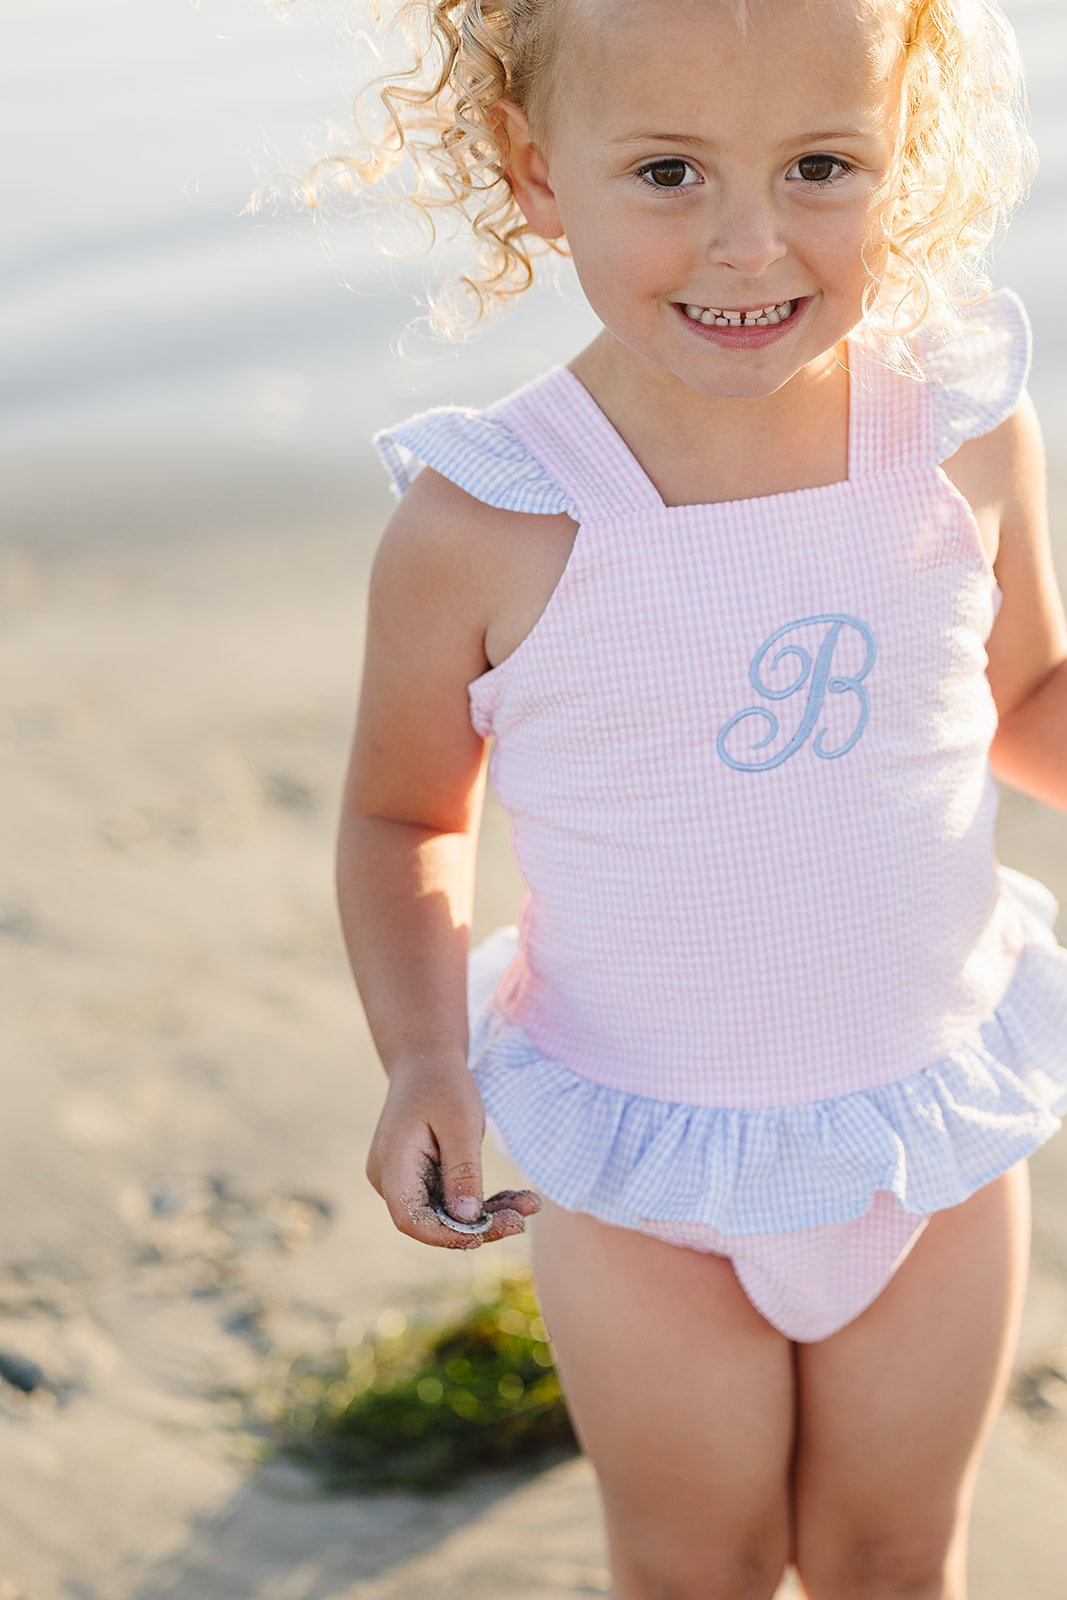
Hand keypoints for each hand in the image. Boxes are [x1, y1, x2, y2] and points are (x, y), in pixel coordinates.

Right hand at [366, 1056, 540, 1248]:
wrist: (427, 1059)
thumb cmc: (443, 1083)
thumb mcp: (461, 1123)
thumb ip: (463, 1172)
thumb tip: (468, 1221)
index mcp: (392, 1165)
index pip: (411, 1220)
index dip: (448, 1235)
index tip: (490, 1232)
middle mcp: (390, 1179)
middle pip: (432, 1221)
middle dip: (480, 1225)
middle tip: (523, 1218)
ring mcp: (403, 1180)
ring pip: (445, 1214)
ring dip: (488, 1214)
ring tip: (530, 1203)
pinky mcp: (419, 1178)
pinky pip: (449, 1200)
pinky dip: (481, 1201)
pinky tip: (516, 1197)